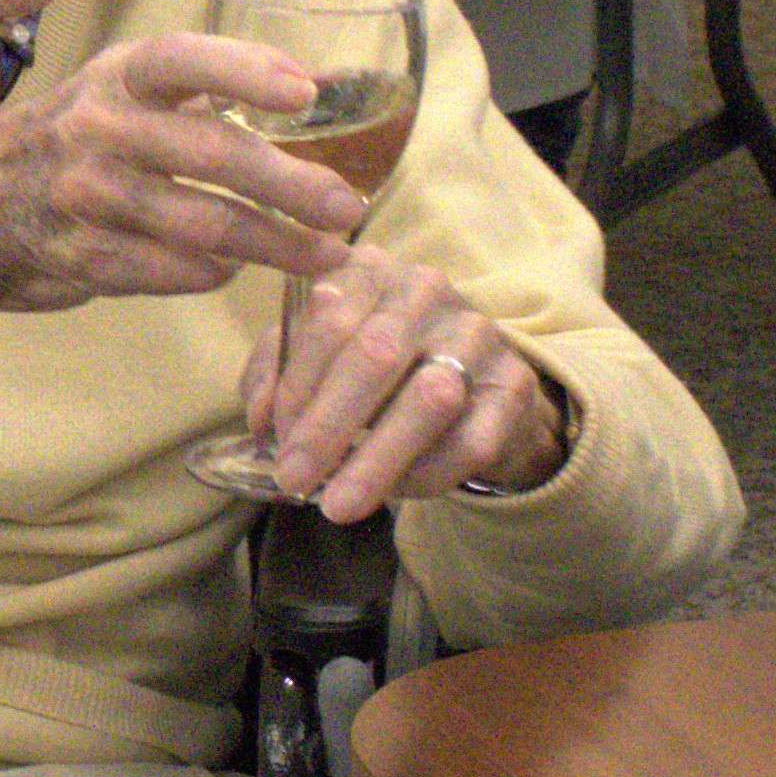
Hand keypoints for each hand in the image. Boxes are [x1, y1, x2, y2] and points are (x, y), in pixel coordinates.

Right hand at [0, 32, 364, 320]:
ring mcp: (82, 194)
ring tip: (326, 256)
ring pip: (198, 223)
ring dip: (272, 244)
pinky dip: (208, 273)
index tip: (305, 92)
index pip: (184, 60)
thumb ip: (204, 89)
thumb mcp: (122, 90)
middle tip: (348, 208)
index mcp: (119, 76)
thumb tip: (313, 88)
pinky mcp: (74, 254)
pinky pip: (160, 270)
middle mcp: (98, 126)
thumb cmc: (72, 139)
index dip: (245, 70)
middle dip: (290, 185)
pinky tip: (238, 273)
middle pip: (210, 152)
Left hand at [236, 245, 566, 519]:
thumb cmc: (376, 372)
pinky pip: (470, 440)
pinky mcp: (515, 386)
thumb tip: (260, 418)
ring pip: (428, 398)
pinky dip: (426, 475)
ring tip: (338, 506)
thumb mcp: (316, 359)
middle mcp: (427, 290)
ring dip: (376, 459)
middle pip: (375, 354)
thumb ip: (276, 377)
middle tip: (294, 479)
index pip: (328, 320)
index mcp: (370, 271)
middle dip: (328, 425)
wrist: (470, 390)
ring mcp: (478, 334)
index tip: (273, 437)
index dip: (297, 385)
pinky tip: (395, 494)